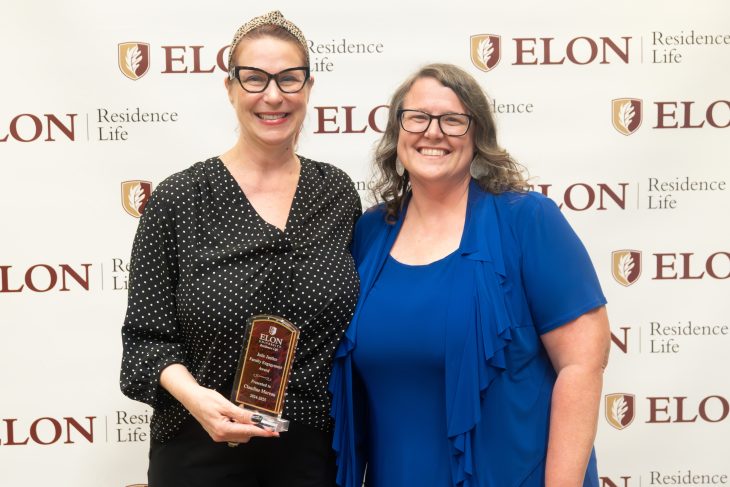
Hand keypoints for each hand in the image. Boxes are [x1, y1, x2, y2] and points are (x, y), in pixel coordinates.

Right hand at [159, 364, 278, 443]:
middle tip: (267, 420)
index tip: (274, 432)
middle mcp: (221, 436)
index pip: (248, 431)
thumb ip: (241, 415)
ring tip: (252, 415)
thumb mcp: (226, 405)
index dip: (263, 431)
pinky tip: (242, 417)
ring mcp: (219, 436)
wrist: (191, 397)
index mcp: (223, 429)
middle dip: (257, 428)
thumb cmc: (206, 399)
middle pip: (246, 435)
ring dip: (249, 427)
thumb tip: (257, 420)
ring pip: (241, 435)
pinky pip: (235, 432)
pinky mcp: (218, 432)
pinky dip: (241, 426)